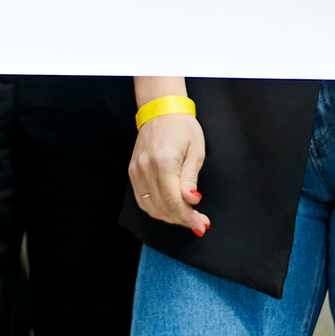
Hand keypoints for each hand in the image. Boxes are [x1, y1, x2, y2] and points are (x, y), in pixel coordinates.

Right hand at [130, 112, 207, 235]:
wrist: (161, 110)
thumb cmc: (182, 128)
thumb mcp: (196, 151)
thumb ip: (190, 178)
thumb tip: (191, 201)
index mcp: (163, 162)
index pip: (174, 201)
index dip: (188, 217)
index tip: (201, 225)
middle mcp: (146, 168)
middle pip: (162, 207)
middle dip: (182, 219)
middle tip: (198, 222)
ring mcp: (136, 171)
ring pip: (151, 207)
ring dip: (170, 217)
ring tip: (187, 216)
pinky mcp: (133, 172)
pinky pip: (142, 199)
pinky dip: (157, 208)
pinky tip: (171, 208)